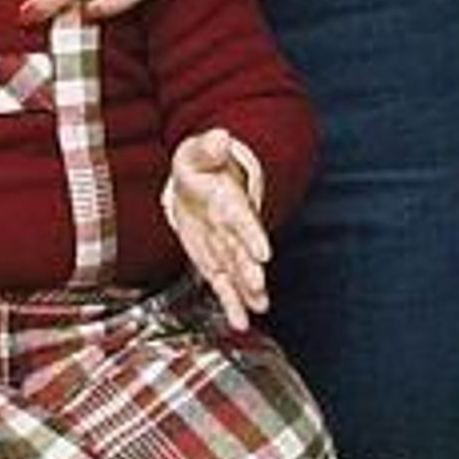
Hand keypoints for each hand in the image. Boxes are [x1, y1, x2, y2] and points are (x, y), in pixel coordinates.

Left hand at [164, 128, 270, 331]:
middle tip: (258, 284)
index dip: (252, 235)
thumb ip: (208, 149)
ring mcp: (225, 248)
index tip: (263, 252)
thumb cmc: (199, 168)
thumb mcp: (196, 154)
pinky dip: (232, 303)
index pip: (243, 219)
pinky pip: (223, 285)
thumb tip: (219, 137)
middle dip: (251, 268)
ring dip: (247, 289)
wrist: (195, 185)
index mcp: (231, 202)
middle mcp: (233, 229)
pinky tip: (241, 322)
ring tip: (259, 307)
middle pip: (243, 250)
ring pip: (237, 271)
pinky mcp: (215, 263)